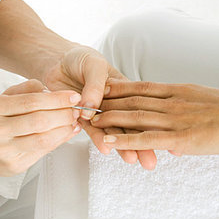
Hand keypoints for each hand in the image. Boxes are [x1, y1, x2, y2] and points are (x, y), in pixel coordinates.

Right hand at [0, 79, 81, 179]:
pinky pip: (42, 151)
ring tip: (74, 121)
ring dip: (64, 128)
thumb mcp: (4, 99)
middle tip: (77, 109)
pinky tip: (67, 133)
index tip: (74, 96)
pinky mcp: (13, 164)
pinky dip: (59, 140)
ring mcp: (4, 149)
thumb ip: (27, 90)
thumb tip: (53, 91)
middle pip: (39, 119)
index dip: (57, 99)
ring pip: (43, 137)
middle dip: (64, 114)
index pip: (31, 100)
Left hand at [42, 45, 157, 169]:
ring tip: (131, 158)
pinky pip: (90, 130)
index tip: (162, 135)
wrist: (56, 61)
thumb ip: (95, 87)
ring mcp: (98, 112)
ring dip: (121, 145)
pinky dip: (97, 139)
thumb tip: (92, 109)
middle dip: (140, 142)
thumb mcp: (94, 65)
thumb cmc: (80, 59)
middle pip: (130, 124)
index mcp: (124, 88)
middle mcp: (114, 103)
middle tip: (150, 159)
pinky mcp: (81, 118)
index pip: (140, 107)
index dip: (151, 121)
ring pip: (112, 131)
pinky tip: (105, 149)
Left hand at [90, 79, 218, 170]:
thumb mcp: (205, 102)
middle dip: (107, 101)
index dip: (120, 86)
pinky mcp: (179, 138)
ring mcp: (174, 119)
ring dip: (109, 118)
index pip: (142, 87)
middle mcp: (172, 102)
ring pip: (134, 117)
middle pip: (132, 100)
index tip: (103, 86)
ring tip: (90, 120)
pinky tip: (109, 140)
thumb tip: (173, 133)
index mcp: (179, 90)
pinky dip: (125, 138)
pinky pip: (146, 138)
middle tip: (86, 103)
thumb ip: (186, 111)